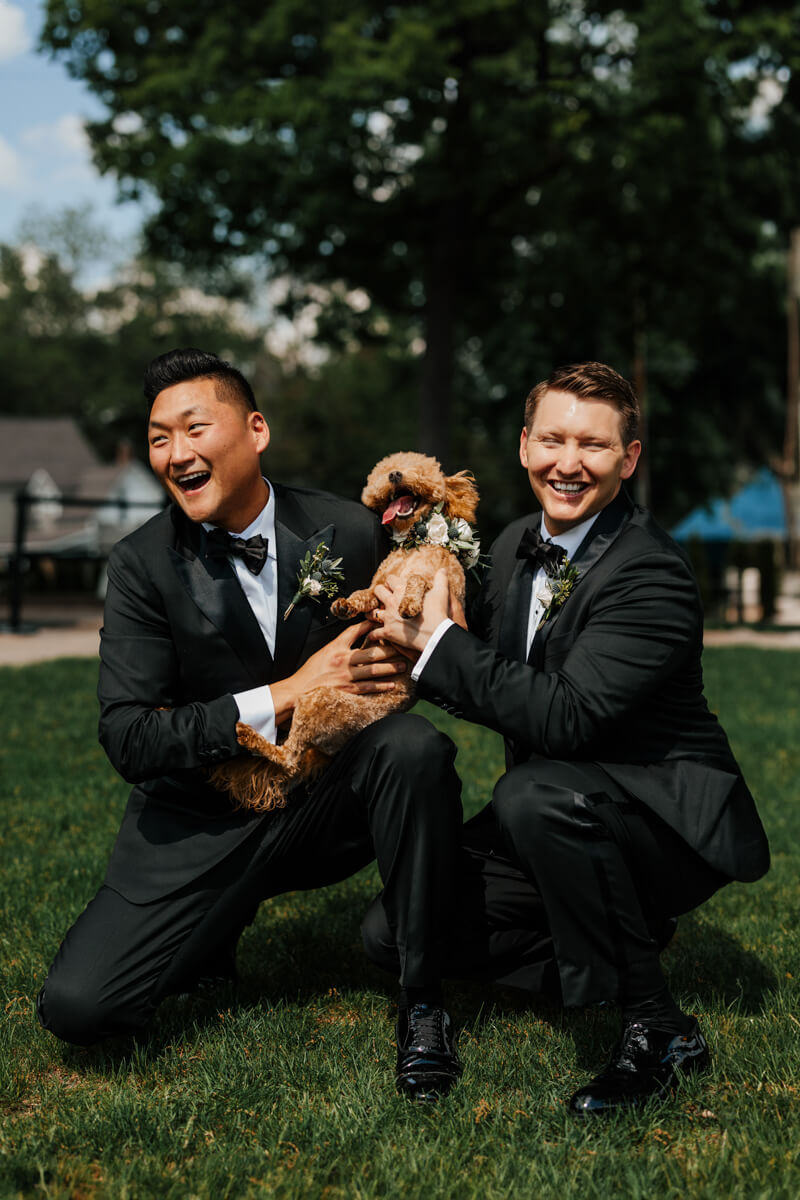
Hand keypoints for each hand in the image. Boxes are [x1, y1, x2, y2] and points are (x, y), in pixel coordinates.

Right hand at [271, 620, 406, 723]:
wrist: (299, 690)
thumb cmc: (312, 671)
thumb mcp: (324, 651)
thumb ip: (340, 643)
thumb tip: (357, 633)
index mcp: (336, 647)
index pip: (355, 632)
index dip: (369, 625)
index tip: (382, 622)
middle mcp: (343, 660)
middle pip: (371, 652)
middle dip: (389, 649)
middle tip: (402, 647)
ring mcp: (346, 676)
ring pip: (373, 670)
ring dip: (390, 667)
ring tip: (402, 665)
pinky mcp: (347, 690)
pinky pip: (368, 687)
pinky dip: (381, 686)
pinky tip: (392, 684)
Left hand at [368, 569, 463, 653]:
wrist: (436, 634)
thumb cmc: (438, 612)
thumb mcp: (441, 592)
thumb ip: (440, 579)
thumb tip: (443, 570)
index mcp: (403, 590)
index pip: (390, 578)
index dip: (391, 581)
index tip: (393, 585)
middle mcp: (392, 602)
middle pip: (378, 591)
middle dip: (380, 593)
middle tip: (383, 597)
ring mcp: (388, 617)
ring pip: (372, 612)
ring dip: (372, 613)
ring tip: (374, 615)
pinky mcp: (388, 632)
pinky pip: (374, 633)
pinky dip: (373, 635)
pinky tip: (373, 635)